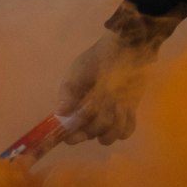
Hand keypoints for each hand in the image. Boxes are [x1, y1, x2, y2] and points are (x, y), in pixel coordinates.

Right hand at [55, 31, 151, 145]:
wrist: (125, 49)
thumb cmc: (98, 59)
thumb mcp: (78, 71)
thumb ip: (68, 92)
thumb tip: (59, 113)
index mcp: (75, 109)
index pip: (69, 135)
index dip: (74, 135)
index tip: (80, 126)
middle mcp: (90, 118)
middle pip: (89, 135)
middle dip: (95, 121)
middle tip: (102, 102)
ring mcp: (109, 118)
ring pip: (107, 138)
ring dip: (112, 123)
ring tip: (117, 104)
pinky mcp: (127, 115)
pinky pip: (125, 132)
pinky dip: (125, 124)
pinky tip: (126, 109)